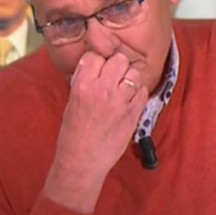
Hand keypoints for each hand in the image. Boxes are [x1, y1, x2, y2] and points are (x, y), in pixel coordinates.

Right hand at [56, 52, 147, 175]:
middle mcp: (102, 89)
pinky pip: (143, 91)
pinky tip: (130, 100)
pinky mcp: (133, 113)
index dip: (99, 60)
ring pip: (134, 72)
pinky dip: (139, 93)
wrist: (82, 159)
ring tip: (123, 88)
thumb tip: (96, 65)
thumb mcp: (72, 100)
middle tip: (114, 77)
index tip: (100, 67)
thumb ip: (85, 81)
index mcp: (82, 85)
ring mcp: (120, 101)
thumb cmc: (74, 132)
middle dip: (118, 66)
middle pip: (119, 59)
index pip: (95, 55)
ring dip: (130, 78)